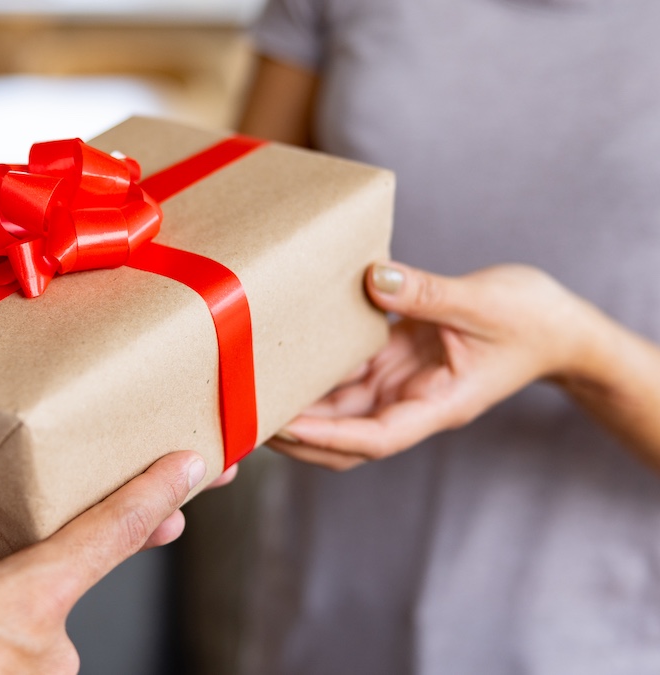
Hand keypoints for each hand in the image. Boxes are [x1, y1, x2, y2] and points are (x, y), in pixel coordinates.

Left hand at [268, 261, 594, 470]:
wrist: (559, 327)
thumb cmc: (533, 321)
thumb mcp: (482, 302)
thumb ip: (427, 293)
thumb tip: (373, 278)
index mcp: (438, 406)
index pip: (373, 438)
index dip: (325, 437)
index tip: (281, 428)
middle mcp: (411, 403)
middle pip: (342, 434)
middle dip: (294, 432)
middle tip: (242, 416)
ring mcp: (400, 385)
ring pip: (337, 407)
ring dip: (297, 403)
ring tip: (248, 389)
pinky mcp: (394, 362)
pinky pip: (346, 373)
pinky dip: (315, 369)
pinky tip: (281, 354)